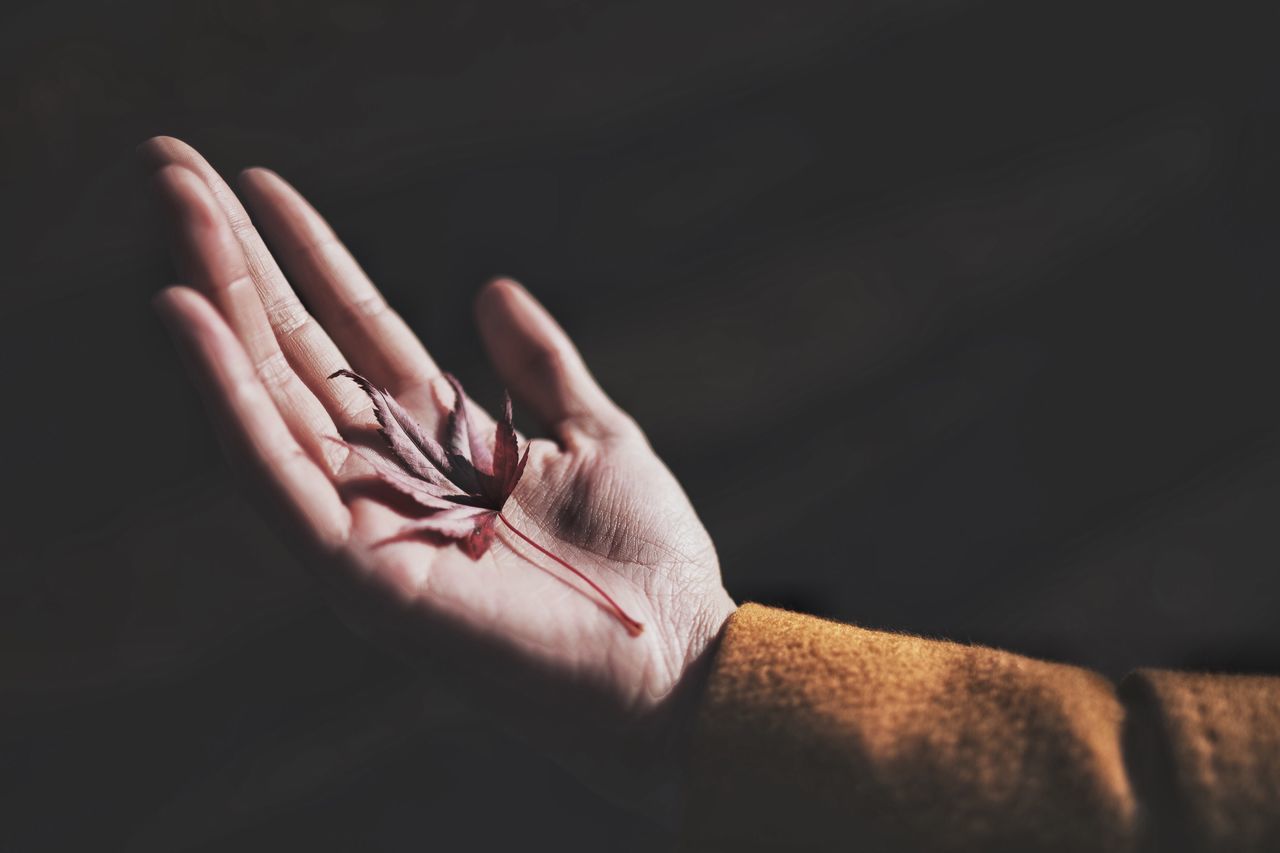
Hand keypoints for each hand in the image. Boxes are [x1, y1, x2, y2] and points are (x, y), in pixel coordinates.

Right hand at [141, 137, 736, 820]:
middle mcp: (389, 479)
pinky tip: (188, 317)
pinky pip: (275, 476)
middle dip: (233, 261)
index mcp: (441, 444)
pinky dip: (227, 399)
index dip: (307, 258)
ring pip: (267, 399)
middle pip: (293, 354)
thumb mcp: (596, 435)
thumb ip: (540, 367)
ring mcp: (367, 525)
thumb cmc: (643, 560)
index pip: (353, 333)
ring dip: (214, 304)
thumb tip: (490, 288)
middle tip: (170, 166)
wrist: (678, 660)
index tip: (258, 184)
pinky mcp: (360, 574)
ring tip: (170, 207)